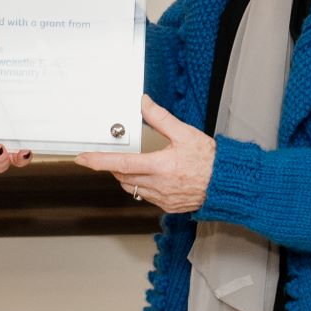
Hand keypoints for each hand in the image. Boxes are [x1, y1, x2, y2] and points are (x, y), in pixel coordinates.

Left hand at [76, 95, 214, 213]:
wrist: (228, 184)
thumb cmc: (212, 160)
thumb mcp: (186, 133)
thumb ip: (161, 118)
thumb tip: (144, 103)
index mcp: (161, 166)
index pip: (121, 164)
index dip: (98, 161)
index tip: (82, 158)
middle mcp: (159, 185)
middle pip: (122, 176)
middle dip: (112, 166)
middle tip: (111, 156)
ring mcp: (163, 198)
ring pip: (132, 187)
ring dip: (126, 176)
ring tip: (134, 164)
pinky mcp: (168, 206)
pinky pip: (145, 196)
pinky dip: (141, 186)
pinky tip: (150, 177)